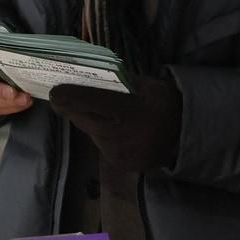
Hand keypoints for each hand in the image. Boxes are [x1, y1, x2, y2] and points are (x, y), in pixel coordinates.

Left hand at [49, 74, 181, 174]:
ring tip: (104, 113)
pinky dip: (102, 135)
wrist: (184, 136)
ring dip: (90, 121)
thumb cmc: (163, 103)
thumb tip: (83, 76)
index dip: (67, 97)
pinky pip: (100, 144)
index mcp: (130, 110)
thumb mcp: (146, 85)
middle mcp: (122, 135)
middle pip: (82, 118)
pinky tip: (116, 129)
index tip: (54, 92)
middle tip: (66, 97)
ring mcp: (119, 153)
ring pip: (90, 132)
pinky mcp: (119, 164)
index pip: (89, 101)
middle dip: (73, 107)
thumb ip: (117, 83)